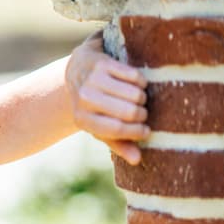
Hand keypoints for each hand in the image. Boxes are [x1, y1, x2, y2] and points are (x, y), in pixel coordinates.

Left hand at [66, 31, 149, 164]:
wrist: (77, 70)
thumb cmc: (94, 105)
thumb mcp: (101, 126)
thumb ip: (118, 144)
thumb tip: (137, 160)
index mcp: (82, 119)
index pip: (116, 129)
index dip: (136, 132)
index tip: (146, 131)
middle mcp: (84, 99)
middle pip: (129, 112)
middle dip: (142, 114)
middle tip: (142, 113)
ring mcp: (92, 80)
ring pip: (135, 94)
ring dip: (143, 98)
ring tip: (138, 99)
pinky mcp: (102, 63)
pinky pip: (135, 76)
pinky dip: (141, 82)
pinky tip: (136, 84)